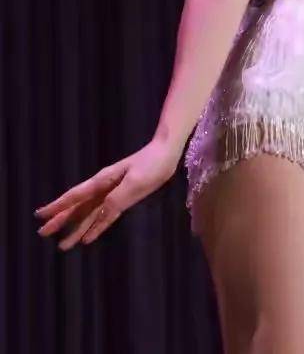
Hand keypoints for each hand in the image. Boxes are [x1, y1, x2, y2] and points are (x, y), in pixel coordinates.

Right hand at [34, 137, 180, 250]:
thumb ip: (117, 199)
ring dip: (75, 228)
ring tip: (62, 245)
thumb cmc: (151, 164)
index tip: (40, 215)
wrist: (165, 154)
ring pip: (88, 214)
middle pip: (77, 207)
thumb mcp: (135, 182)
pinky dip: (95, 227)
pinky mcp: (123, 198)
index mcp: (102, 181)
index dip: (58, 207)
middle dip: (60, 220)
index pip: (75, 196)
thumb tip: (100, 215)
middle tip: (42, 234)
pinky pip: (104, 216)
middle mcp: (103, 188)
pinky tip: (87, 238)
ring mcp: (112, 193)